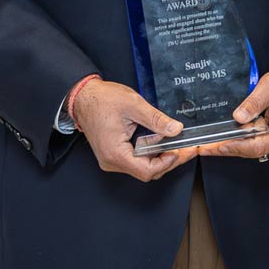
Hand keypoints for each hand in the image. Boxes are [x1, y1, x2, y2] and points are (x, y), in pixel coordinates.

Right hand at [73, 79, 196, 182]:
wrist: (83, 97)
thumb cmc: (101, 100)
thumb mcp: (134, 105)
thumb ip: (156, 119)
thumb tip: (175, 130)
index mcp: (115, 153)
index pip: (147, 171)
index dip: (167, 162)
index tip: (180, 150)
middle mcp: (112, 161)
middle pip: (147, 171)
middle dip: (169, 160)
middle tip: (185, 148)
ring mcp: (112, 159)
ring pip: (143, 167)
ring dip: (160, 156)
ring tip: (174, 142)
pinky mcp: (114, 154)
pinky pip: (136, 160)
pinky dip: (150, 152)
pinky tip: (159, 140)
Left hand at [195, 63, 268, 159]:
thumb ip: (254, 102)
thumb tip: (238, 117)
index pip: (256, 146)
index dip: (234, 147)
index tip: (216, 147)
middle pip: (252, 150)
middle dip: (228, 147)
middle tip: (206, 147)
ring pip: (253, 148)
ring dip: (234, 144)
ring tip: (212, 142)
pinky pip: (257, 143)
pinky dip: (242, 140)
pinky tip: (229, 136)